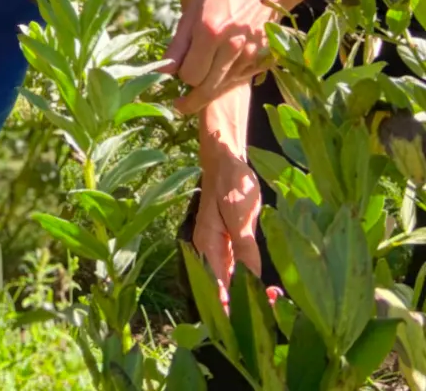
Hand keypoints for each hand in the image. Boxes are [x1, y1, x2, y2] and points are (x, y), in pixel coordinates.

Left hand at [165, 0, 298, 113]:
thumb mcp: (193, 12)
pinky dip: (227, 81)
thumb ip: (178, 44)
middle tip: (180, 104)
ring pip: (223, 88)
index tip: (179, 72)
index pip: (189, 76)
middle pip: (206, 89)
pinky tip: (222, 69)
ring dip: (210, 87)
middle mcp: (232, 47)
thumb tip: (163, 72)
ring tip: (203, 77)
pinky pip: (239, 81)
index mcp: (210, 32)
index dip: (182, 76)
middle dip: (192, 97)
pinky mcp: (264, 61)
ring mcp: (251, 56)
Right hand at [193, 149, 261, 303]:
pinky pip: (238, 270)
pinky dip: (250, 281)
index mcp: (207, 247)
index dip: (230, 309)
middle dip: (244, 306)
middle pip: (222, 289)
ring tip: (276, 302)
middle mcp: (210, 253)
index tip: (252, 322)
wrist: (225, 160)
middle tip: (274, 309)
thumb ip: (245, 248)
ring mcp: (220, 250)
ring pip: (231, 282)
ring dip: (249, 294)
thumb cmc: (230, 185)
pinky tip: (267, 287)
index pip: (215, 288)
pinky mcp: (231, 245)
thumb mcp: (239, 216)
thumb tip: (251, 280)